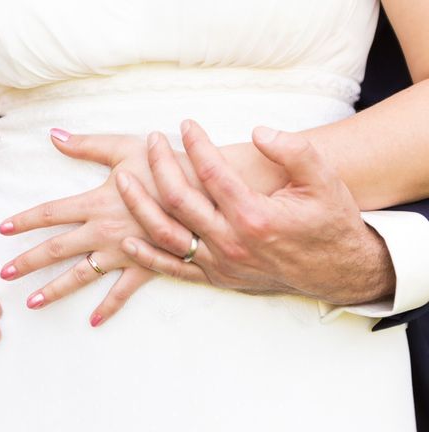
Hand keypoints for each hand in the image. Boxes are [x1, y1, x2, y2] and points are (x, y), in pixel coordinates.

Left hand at [0, 131, 162, 325]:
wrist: (207, 192)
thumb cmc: (167, 165)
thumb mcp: (125, 147)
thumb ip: (86, 145)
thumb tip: (52, 135)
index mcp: (96, 202)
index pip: (50, 213)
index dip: (24, 221)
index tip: (1, 230)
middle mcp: (103, 231)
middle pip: (56, 249)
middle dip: (27, 263)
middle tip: (3, 276)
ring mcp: (123, 252)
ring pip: (80, 276)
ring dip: (54, 290)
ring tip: (32, 303)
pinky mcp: (145, 266)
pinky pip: (122, 292)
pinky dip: (107, 308)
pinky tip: (92, 321)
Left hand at [118, 120, 395, 303]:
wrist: (336, 271)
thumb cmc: (329, 221)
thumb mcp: (324, 181)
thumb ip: (294, 151)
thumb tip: (258, 131)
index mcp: (255, 216)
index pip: (212, 172)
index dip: (196, 143)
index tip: (186, 123)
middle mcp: (231, 242)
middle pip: (180, 199)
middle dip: (160, 165)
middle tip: (152, 140)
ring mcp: (220, 263)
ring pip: (166, 235)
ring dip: (140, 206)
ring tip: (123, 181)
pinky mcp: (216, 278)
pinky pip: (173, 270)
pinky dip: (148, 257)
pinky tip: (128, 243)